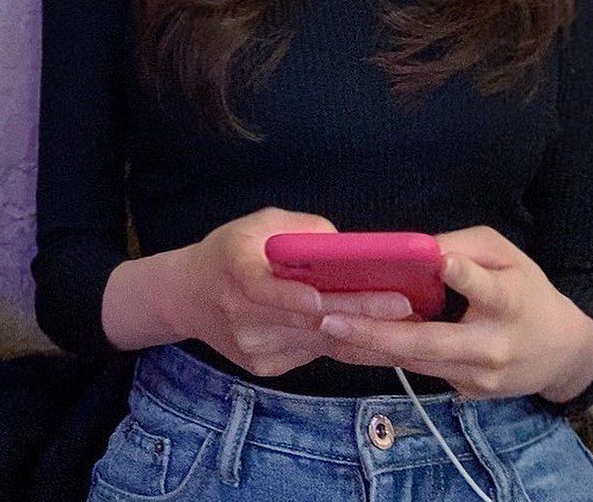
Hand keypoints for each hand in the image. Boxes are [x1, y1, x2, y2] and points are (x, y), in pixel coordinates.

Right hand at [170, 207, 415, 378]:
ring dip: (361, 333)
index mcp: (235, 273)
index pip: (264, 291)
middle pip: (305, 321)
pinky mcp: (265, 368)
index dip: (296, 298)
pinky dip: (343, 343)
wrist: (186, 297)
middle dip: (358, 314)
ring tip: (405, 322)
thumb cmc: (229, 251)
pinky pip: (311, 354)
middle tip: (402, 307)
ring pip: (316, 343)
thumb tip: (343, 246)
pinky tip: (374, 335)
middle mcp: (242, 317)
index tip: (331, 299)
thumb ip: (298, 230)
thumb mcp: (256, 224)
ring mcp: (254, 349)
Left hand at [314, 225, 592, 399]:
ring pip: (416, 362)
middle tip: (331, 321)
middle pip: (430, 342)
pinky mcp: (467, 393)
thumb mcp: (504, 253)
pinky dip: (386, 359)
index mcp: (509, 301)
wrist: (562, 353)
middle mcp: (492, 346)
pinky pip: (420, 371)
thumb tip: (418, 248)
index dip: (464, 276)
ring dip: (369, 349)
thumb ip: (463, 247)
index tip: (443, 262)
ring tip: (326, 332)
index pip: (487, 289)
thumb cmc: (527, 288)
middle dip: (377, 333)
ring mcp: (478, 377)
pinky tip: (350, 346)